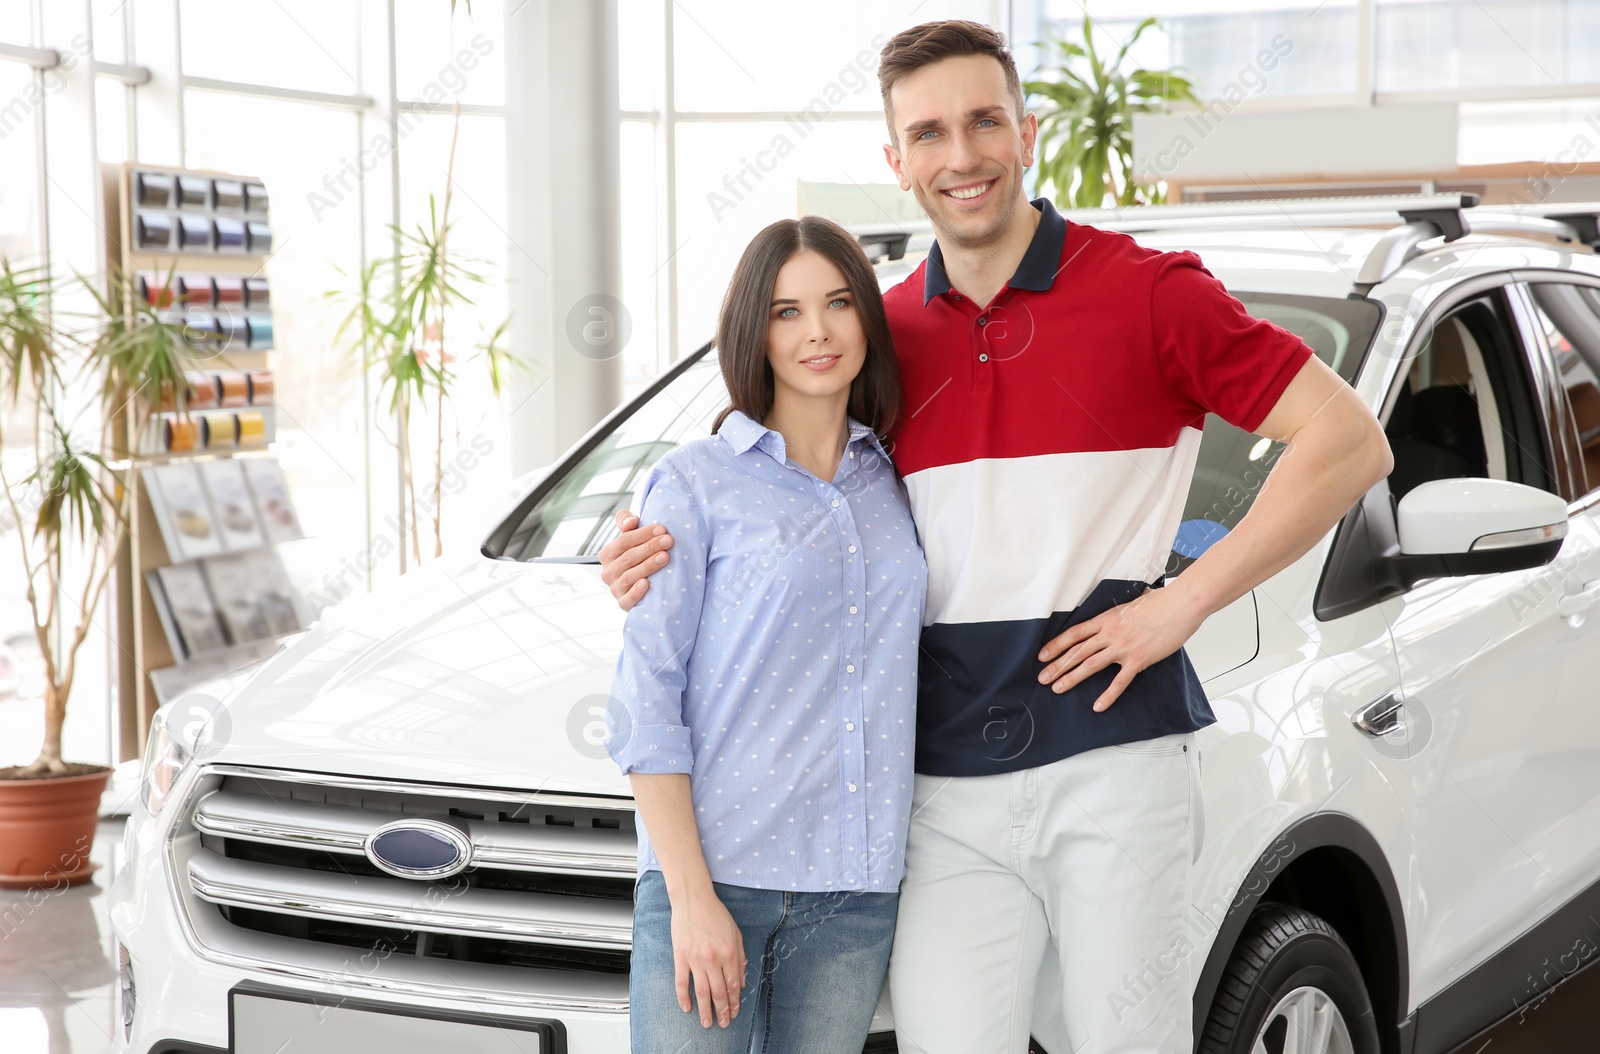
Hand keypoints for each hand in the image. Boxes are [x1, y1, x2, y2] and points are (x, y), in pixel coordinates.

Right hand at [598, 509, 674, 610]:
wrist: (643, 586)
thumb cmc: (638, 556)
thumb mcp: (631, 537)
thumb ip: (627, 522)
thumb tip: (630, 522)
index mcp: (608, 554)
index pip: (624, 541)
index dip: (643, 534)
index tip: (662, 529)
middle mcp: (608, 572)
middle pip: (629, 557)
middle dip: (650, 547)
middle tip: (669, 541)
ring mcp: (615, 589)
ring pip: (630, 576)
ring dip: (648, 566)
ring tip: (665, 557)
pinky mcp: (623, 603)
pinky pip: (627, 600)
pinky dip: (636, 592)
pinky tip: (647, 584)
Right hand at [671, 886, 746, 1027]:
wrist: (694, 900)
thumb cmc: (716, 914)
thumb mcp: (736, 934)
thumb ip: (740, 958)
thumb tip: (741, 982)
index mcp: (730, 953)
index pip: (733, 985)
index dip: (734, 1002)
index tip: (734, 1012)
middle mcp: (714, 959)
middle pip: (719, 992)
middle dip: (722, 1011)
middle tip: (724, 1023)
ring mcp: (696, 960)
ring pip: (702, 992)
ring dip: (705, 1010)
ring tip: (707, 1023)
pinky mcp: (681, 957)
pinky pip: (682, 982)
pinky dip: (684, 997)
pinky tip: (687, 1008)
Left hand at [1035, 586, 1204, 711]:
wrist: (1180, 605)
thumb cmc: (1161, 602)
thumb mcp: (1133, 604)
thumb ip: (1122, 612)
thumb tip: (1124, 609)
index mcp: (1106, 619)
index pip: (1074, 634)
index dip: (1056, 645)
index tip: (1042, 656)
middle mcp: (1110, 633)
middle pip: (1077, 651)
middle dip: (1057, 665)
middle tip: (1042, 678)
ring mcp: (1123, 647)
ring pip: (1091, 665)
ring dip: (1072, 677)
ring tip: (1057, 688)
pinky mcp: (1138, 660)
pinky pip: (1119, 681)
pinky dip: (1108, 695)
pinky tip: (1098, 706)